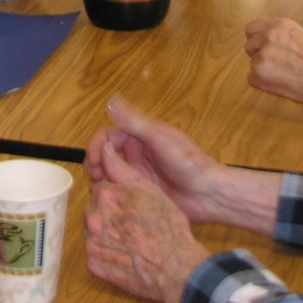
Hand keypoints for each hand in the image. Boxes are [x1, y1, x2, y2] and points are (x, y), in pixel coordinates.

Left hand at [84, 141, 208, 302]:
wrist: (174, 267)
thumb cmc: (167, 227)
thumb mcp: (150, 190)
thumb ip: (122, 169)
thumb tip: (107, 149)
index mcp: (107, 196)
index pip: (101, 187)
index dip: (117, 194)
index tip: (129, 203)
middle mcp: (95, 218)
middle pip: (94, 208)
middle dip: (108, 211)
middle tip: (132, 221)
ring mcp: (92, 243)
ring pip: (93, 230)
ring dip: (106, 231)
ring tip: (130, 238)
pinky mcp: (94, 265)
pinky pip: (95, 252)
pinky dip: (106, 251)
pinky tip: (125, 252)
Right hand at [85, 96, 282, 236]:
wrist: (210, 195)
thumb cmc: (190, 164)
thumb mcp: (161, 140)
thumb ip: (136, 122)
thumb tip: (111, 101)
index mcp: (141, 136)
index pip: (107, 136)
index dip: (96, 146)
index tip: (93, 161)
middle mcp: (136, 153)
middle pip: (104, 155)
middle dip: (95, 165)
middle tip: (96, 180)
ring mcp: (138, 173)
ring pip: (109, 174)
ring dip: (102, 180)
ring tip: (104, 191)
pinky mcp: (140, 192)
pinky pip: (119, 190)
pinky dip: (112, 193)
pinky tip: (113, 201)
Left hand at [244, 18, 302, 109]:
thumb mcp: (299, 36)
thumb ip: (279, 36)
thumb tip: (261, 42)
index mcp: (280, 25)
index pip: (251, 28)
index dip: (256, 40)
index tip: (263, 48)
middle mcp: (269, 36)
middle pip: (248, 46)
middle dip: (258, 56)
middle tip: (279, 65)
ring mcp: (263, 54)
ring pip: (252, 64)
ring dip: (263, 71)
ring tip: (284, 74)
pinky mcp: (259, 72)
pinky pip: (252, 79)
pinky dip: (263, 84)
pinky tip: (281, 83)